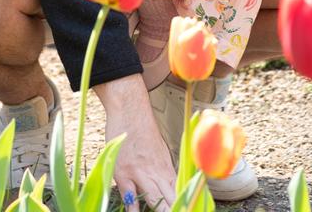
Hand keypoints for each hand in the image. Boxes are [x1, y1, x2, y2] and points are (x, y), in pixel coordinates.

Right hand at [95, 75, 175, 211]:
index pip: (179, 193)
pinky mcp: (123, 172)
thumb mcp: (159, 150)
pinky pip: (130, 195)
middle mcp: (156, 172)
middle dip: (175, 209)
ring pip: (154, 200)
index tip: (188, 208)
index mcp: (167, 168)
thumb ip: (164, 170)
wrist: (130, 109)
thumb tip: (171, 185)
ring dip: (161, 210)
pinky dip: (133, 209)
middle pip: (170, 200)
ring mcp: (139, 173)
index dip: (184, 204)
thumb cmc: (142, 129)